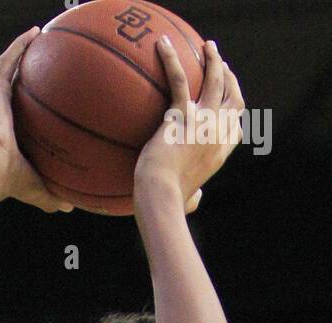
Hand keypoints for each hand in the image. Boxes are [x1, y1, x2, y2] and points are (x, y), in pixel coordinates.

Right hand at [0, 29, 73, 212]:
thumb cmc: (7, 182)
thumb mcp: (37, 189)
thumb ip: (52, 195)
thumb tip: (70, 207)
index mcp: (12, 135)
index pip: (28, 117)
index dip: (39, 107)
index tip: (54, 98)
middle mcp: (5, 115)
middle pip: (21, 89)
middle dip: (34, 74)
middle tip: (52, 62)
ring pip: (12, 70)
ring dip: (25, 52)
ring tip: (42, 37)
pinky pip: (8, 62)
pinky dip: (19, 47)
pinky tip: (34, 32)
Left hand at [135, 38, 244, 213]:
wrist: (160, 199)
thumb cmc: (169, 204)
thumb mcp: (188, 202)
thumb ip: (194, 199)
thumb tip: (194, 202)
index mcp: (220, 154)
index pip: (235, 126)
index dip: (234, 110)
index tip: (229, 97)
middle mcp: (218, 134)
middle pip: (233, 98)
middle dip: (230, 79)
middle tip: (221, 65)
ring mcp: (203, 123)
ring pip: (216, 81)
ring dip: (214, 60)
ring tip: (208, 47)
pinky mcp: (181, 116)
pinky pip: (179, 79)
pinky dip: (171, 59)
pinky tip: (163, 45)